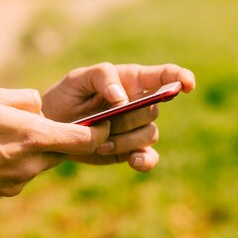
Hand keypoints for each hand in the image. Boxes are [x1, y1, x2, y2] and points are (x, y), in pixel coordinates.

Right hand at [0, 87, 109, 199]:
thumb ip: (24, 99)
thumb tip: (40, 107)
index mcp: (32, 138)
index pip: (85, 140)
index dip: (100, 132)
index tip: (107, 122)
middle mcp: (29, 165)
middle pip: (63, 151)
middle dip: (63, 137)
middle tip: (51, 120)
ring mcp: (14, 183)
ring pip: (40, 162)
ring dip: (36, 147)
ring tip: (7, 131)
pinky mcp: (0, 192)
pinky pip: (21, 173)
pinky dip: (16, 160)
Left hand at [42, 63, 194, 170]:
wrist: (51, 127)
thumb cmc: (66, 96)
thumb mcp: (78, 79)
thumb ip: (102, 77)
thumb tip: (122, 96)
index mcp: (131, 81)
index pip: (164, 76)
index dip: (179, 78)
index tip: (187, 85)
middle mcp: (139, 104)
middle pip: (154, 109)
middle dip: (131, 116)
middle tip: (104, 120)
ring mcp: (136, 129)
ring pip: (150, 134)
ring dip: (126, 139)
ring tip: (99, 142)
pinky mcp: (129, 151)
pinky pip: (148, 158)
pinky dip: (144, 161)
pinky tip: (133, 160)